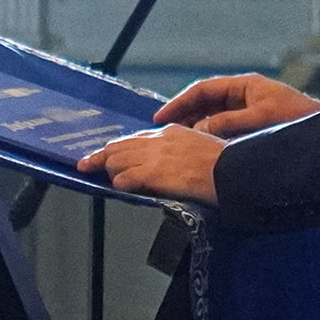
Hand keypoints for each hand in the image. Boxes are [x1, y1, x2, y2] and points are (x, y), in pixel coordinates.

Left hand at [77, 125, 223, 203]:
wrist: (233, 172)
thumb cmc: (225, 163)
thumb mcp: (200, 147)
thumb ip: (180, 151)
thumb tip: (166, 163)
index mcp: (171, 131)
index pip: (137, 137)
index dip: (119, 147)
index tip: (107, 152)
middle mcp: (159, 140)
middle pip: (120, 146)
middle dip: (101, 156)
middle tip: (86, 164)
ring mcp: (155, 156)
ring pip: (118, 160)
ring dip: (109, 171)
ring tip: (104, 178)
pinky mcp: (154, 173)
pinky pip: (126, 178)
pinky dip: (119, 183)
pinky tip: (118, 188)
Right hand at [155, 73, 319, 136]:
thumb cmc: (298, 120)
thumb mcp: (260, 120)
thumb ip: (228, 123)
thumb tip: (198, 130)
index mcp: (245, 86)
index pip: (203, 90)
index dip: (179, 102)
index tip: (161, 117)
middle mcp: (244, 96)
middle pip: (205, 102)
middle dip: (183, 115)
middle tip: (163, 132)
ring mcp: (248, 110)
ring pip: (212, 116)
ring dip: (195, 127)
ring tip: (178, 143)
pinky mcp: (253, 126)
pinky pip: (224, 129)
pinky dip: (210, 137)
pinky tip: (201, 149)